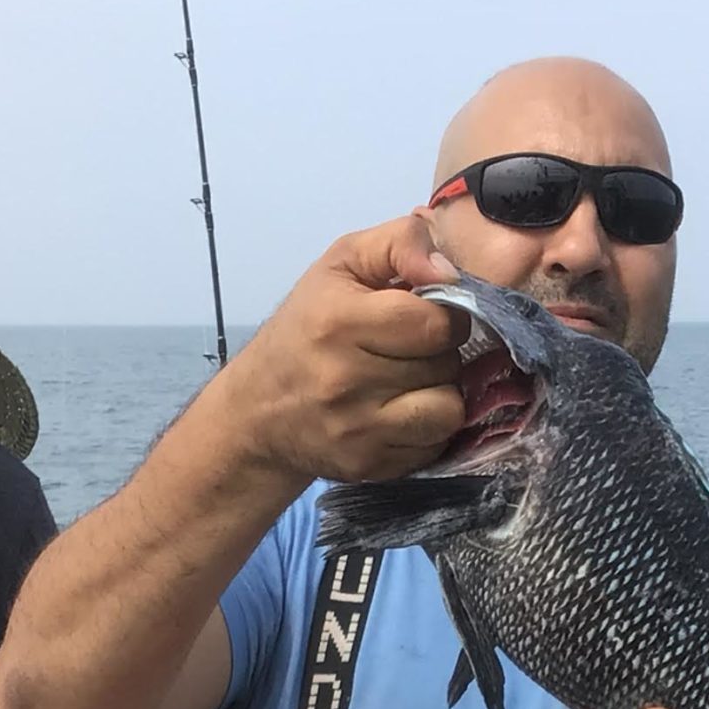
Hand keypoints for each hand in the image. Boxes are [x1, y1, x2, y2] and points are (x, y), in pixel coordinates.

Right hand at [218, 216, 468, 484]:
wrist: (258, 411)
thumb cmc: (307, 327)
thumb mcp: (343, 263)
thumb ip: (401, 242)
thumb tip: (450, 272)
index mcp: (340, 322)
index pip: (435, 324)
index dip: (446, 317)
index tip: (427, 317)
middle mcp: (346, 380)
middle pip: (445, 366)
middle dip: (439, 354)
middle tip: (411, 351)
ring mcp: (358, 430)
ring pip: (448, 411)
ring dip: (441, 394)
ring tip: (413, 383)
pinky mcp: (368, 466)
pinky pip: (434, 446)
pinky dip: (428, 428)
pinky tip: (401, 412)